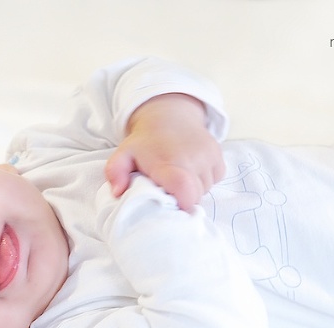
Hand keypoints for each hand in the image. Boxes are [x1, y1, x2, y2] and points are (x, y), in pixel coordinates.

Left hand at [105, 93, 224, 211]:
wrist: (169, 116)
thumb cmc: (145, 142)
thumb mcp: (123, 154)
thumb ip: (115, 172)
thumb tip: (118, 192)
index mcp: (167, 161)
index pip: (184, 188)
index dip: (182, 203)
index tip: (172, 205)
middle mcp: (192, 158)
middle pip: (195, 196)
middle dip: (183, 199)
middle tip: (169, 190)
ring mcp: (208, 156)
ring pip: (206, 189)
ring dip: (194, 189)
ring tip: (178, 178)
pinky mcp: (218, 155)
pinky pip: (216, 179)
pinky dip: (205, 179)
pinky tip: (191, 171)